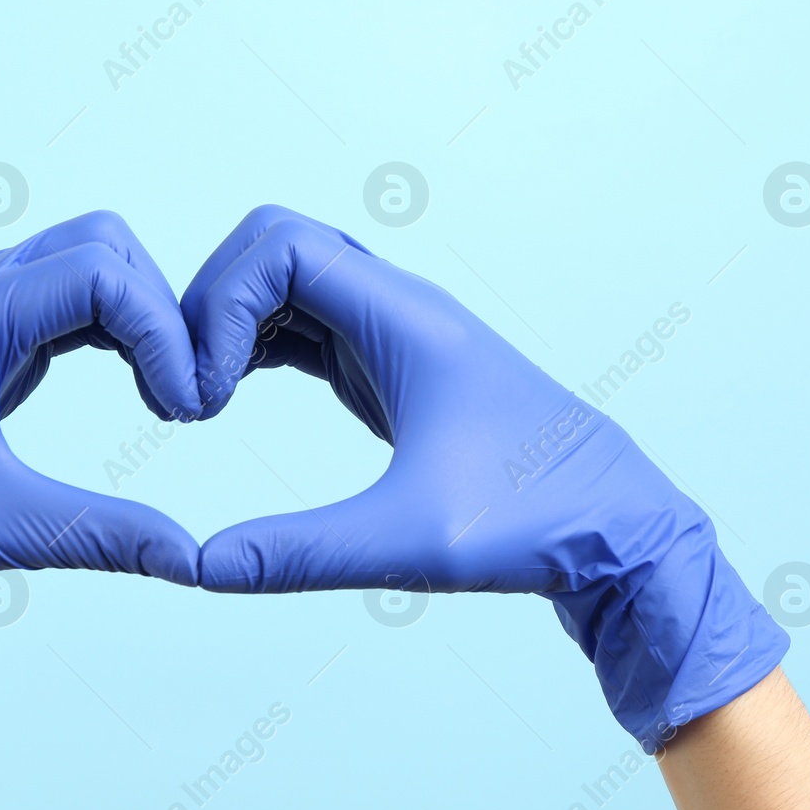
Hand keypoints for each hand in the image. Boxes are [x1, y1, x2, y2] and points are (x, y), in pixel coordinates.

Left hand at [0, 212, 202, 735]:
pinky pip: (56, 305)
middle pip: (100, 246)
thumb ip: (101, 535)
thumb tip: (191, 557)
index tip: (184, 411)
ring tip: (162, 393)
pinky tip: (128, 387)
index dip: (164, 334)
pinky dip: (106, 332)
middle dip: (158, 309)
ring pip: (79, 267)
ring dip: (134, 316)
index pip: (102, 276)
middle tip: (182, 393)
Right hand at [183, 206, 788, 747]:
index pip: (283, 247)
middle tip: (191, 390)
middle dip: (213, 300)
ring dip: (231, 322)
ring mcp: (396, 331)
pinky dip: (256, 344)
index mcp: (410, 321)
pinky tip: (230, 396)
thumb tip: (202, 566)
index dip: (221, 303)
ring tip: (202, 399)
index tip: (206, 390)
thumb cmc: (537, 523)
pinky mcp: (392, 365)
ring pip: (287, 279)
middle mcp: (401, 307)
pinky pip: (305, 323)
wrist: (618, 527)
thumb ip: (301, 553)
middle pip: (275, 243)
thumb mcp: (412, 542)